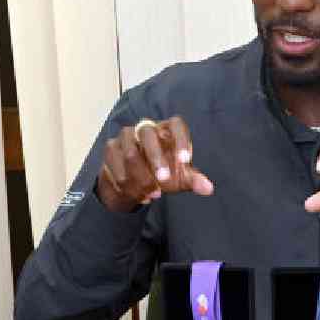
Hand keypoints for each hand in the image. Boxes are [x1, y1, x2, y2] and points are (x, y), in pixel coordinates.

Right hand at [96, 116, 213, 212]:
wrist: (135, 183)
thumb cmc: (163, 173)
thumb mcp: (180, 178)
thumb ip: (193, 181)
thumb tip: (208, 189)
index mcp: (167, 130)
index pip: (176, 124)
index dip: (181, 140)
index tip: (185, 161)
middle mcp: (146, 128)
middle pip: (148, 134)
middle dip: (156, 160)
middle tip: (164, 182)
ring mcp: (126, 137)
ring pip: (130, 153)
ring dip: (142, 178)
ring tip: (153, 195)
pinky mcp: (111, 148)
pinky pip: (115, 165)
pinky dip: (127, 183)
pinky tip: (138, 195)